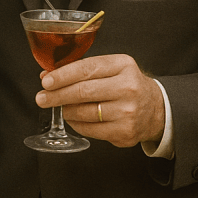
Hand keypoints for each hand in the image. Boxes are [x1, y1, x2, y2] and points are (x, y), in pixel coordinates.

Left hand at [36, 54, 165, 147]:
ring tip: (58, 107)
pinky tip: (72, 118)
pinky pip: (91, 129)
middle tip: (41, 98)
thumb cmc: (126, 84)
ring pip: (85, 112)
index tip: (45, 81)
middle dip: (57, 95)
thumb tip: (48, 75)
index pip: (86, 68)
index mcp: (123, 65)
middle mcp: (127, 87)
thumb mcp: (112, 68)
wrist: (156, 108)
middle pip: (84, 91)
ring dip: (66, 110)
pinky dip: (77, 124)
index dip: (62, 75)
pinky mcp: (125, 132)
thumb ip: (83, 69)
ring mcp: (127, 112)